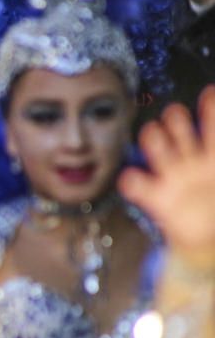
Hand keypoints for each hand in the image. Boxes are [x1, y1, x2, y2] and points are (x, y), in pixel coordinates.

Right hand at [119, 87, 214, 268]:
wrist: (206, 244)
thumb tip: (203, 158)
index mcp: (213, 159)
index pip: (212, 129)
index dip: (211, 110)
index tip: (210, 94)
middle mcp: (191, 163)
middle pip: (180, 131)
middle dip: (176, 121)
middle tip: (174, 114)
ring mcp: (172, 178)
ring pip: (159, 149)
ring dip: (156, 140)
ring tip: (154, 133)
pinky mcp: (157, 198)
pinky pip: (138, 186)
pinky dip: (133, 182)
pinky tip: (131, 178)